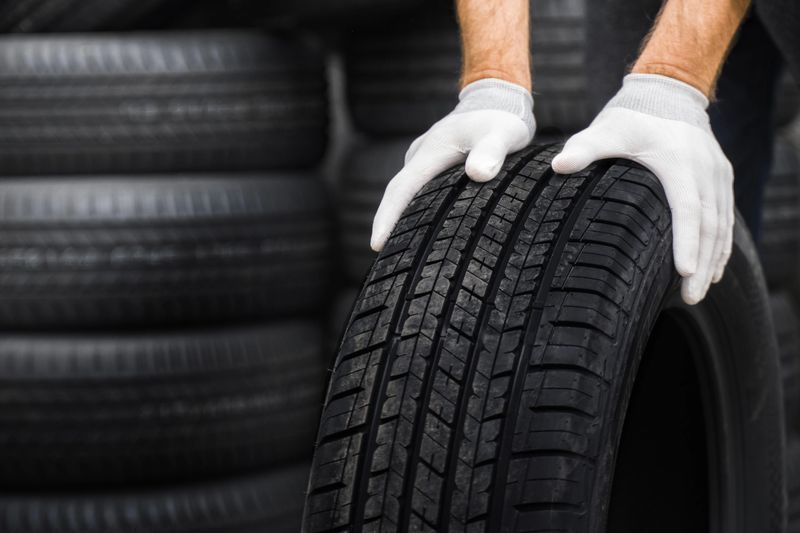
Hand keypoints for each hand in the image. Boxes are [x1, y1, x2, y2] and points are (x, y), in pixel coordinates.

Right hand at [370, 78, 534, 250]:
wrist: (497, 99)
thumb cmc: (501, 119)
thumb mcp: (503, 133)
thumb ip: (492, 151)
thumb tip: (478, 174)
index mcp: (431, 152)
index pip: (401, 189)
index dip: (387, 217)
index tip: (377, 244)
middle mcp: (421, 155)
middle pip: (398, 195)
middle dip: (388, 224)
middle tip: (386, 258)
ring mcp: (424, 159)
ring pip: (407, 192)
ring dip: (402, 216)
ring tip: (402, 250)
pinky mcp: (432, 163)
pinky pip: (419, 188)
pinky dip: (416, 207)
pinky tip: (423, 226)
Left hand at [552, 74, 733, 304]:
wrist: (665, 95)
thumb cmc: (630, 118)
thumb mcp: (607, 130)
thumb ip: (584, 148)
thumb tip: (557, 166)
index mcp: (680, 162)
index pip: (687, 208)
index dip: (687, 241)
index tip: (685, 271)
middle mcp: (706, 170)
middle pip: (709, 225)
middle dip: (702, 264)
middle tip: (690, 297)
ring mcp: (718, 175)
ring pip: (721, 225)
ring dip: (714, 260)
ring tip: (700, 293)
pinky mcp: (721, 178)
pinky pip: (725, 217)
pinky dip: (721, 245)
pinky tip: (714, 270)